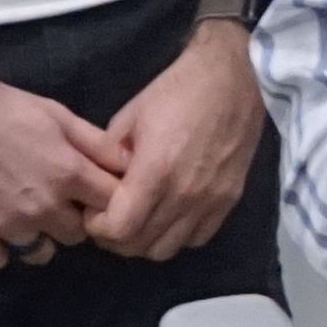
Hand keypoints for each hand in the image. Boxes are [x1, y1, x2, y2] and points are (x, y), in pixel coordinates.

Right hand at [0, 67, 130, 269]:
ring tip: (21, 213)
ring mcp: (6, 224)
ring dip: (36, 238)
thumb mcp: (57, 115)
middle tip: (52, 201)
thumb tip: (129, 166)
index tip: (90, 196)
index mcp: (68, 173)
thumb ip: (95, 144)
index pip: (111, 207)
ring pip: (40, 253)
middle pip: (77, 235)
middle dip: (71, 220)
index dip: (103, 203)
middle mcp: (42, 206)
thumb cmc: (1, 106)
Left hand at [91, 21, 262, 262]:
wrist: (233, 77)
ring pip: (168, 249)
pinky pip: (197, 238)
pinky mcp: (229, 199)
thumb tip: (100, 182)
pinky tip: (170, 215)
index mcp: (155, 171)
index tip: (93, 211)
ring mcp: (210, 200)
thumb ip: (111, 156)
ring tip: (140, 219)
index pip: (119, 229)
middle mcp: (185, 194)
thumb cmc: (177, 91)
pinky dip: (178, 235)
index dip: (98, 227)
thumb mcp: (129, 116)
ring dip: (147, 241)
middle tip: (111, 217)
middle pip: (140, 246)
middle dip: (117, 238)